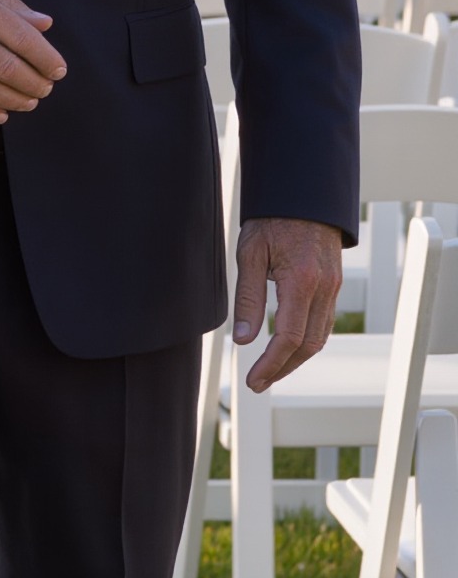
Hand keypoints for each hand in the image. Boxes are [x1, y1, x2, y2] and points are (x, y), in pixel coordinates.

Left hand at [234, 216, 343, 390]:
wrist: (302, 195)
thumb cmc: (272, 220)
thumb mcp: (250, 254)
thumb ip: (248, 298)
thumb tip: (242, 339)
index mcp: (302, 281)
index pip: (290, 337)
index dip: (272, 364)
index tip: (253, 379)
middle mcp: (324, 289)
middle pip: (309, 345)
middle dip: (283, 368)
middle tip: (258, 382)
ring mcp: (333, 288)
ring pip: (320, 337)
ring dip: (296, 358)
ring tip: (270, 371)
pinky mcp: (334, 285)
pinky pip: (323, 322)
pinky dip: (306, 340)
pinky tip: (288, 346)